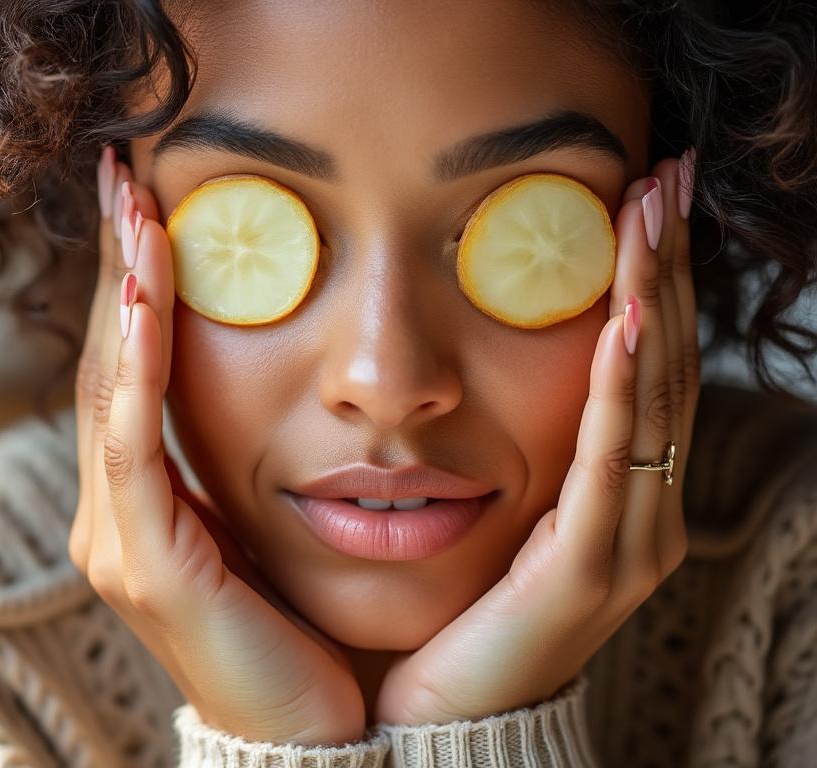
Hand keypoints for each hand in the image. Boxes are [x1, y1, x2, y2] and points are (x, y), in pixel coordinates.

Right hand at [66, 146, 369, 745]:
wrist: (312, 737)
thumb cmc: (297, 632)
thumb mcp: (260, 528)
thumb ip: (234, 464)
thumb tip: (257, 386)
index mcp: (136, 506)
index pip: (126, 372)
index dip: (130, 286)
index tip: (145, 205)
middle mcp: (107, 515)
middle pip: (105, 365)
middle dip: (115, 266)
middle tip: (125, 176)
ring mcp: (114, 538)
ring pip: (109, 391)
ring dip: (122, 293)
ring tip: (134, 209)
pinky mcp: (144, 562)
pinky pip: (133, 447)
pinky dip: (137, 368)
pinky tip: (143, 297)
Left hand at [372, 152, 701, 724]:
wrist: (441, 719)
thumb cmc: (458, 613)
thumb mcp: (495, 510)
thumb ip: (514, 447)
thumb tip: (483, 368)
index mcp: (618, 495)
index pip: (646, 366)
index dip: (651, 281)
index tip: (646, 198)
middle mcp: (642, 512)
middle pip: (665, 365)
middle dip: (665, 268)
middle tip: (666, 178)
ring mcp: (626, 542)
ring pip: (652, 399)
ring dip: (652, 301)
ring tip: (652, 217)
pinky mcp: (587, 572)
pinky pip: (612, 465)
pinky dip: (623, 392)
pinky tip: (624, 326)